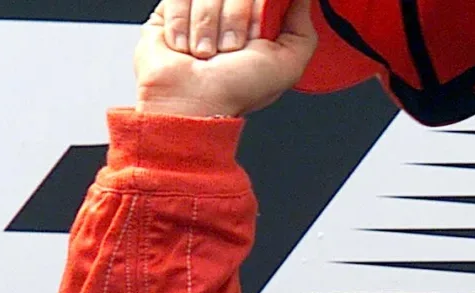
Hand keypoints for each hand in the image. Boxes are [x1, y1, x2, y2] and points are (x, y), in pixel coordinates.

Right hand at [135, 0, 315, 117]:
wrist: (191, 101)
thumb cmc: (235, 91)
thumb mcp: (286, 66)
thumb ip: (303, 32)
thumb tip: (302, 2)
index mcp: (260, 22)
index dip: (259, 12)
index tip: (256, 35)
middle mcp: (231, 13)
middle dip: (234, 21)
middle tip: (230, 48)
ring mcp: (201, 10)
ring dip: (206, 27)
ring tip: (206, 53)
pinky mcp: (171, 10)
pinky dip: (180, 23)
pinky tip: (185, 45)